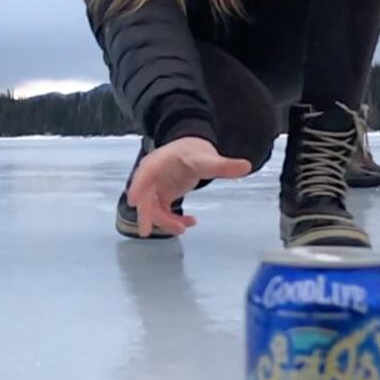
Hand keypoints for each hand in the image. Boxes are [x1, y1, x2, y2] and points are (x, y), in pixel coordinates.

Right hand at [127, 137, 250, 237]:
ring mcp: (154, 187)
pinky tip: (190, 221)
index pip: (145, 173)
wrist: (190, 149)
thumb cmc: (194, 151)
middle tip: (150, 231)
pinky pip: (160, 212)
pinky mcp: (159, 196)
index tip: (133, 201)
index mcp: (159, 161)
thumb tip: (246, 166)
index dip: (138, 186)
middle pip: (144, 196)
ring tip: (185, 227)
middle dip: (148, 214)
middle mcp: (151, 175)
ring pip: (152, 208)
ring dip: (165, 221)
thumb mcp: (209, 158)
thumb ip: (224, 165)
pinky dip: (172, 220)